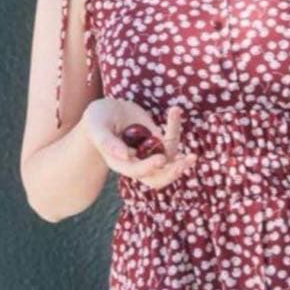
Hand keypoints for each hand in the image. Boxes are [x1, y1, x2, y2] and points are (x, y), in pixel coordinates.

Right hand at [82, 98, 197, 189]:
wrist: (107, 112)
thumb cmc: (97, 119)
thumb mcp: (97, 127)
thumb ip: (107, 142)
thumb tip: (125, 155)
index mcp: (119, 162)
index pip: (135, 170)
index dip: (148, 167)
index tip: (160, 158)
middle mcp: (136, 162)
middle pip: (157, 177)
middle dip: (172, 173)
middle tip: (186, 161)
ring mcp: (149, 153)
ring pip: (169, 160)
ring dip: (181, 157)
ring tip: (192, 154)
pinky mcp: (157, 140)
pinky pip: (170, 138)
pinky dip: (174, 126)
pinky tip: (174, 111)